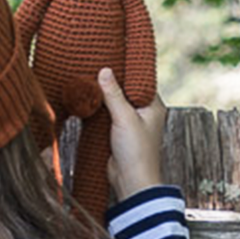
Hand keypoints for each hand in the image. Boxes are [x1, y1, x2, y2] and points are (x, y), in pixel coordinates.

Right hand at [99, 68, 165, 201]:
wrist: (131, 182)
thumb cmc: (137, 153)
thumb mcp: (125, 118)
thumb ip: (113, 95)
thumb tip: (105, 71)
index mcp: (153, 105)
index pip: (140, 80)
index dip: (125, 69)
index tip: (111, 56)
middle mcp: (143, 112)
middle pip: (125, 90)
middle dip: (110, 81)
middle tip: (95, 65)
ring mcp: (130, 123)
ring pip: (114, 102)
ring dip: (102, 95)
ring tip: (87, 79)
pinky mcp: (117, 133)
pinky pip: (106, 115)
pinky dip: (97, 108)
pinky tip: (86, 100)